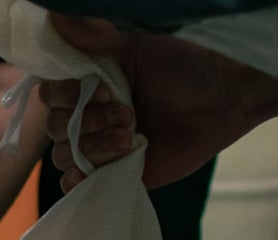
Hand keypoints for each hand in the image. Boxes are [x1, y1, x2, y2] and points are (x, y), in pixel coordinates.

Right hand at [38, 15, 277, 193]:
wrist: (226, 99)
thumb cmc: (187, 66)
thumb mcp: (138, 47)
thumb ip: (95, 38)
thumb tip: (54, 14)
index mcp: (91, 85)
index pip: (51, 96)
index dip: (67, 96)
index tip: (104, 89)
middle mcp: (91, 116)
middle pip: (55, 127)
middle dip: (88, 122)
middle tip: (128, 114)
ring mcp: (100, 147)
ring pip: (65, 156)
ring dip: (92, 148)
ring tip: (129, 138)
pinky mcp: (114, 174)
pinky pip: (76, 184)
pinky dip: (79, 178)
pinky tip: (96, 170)